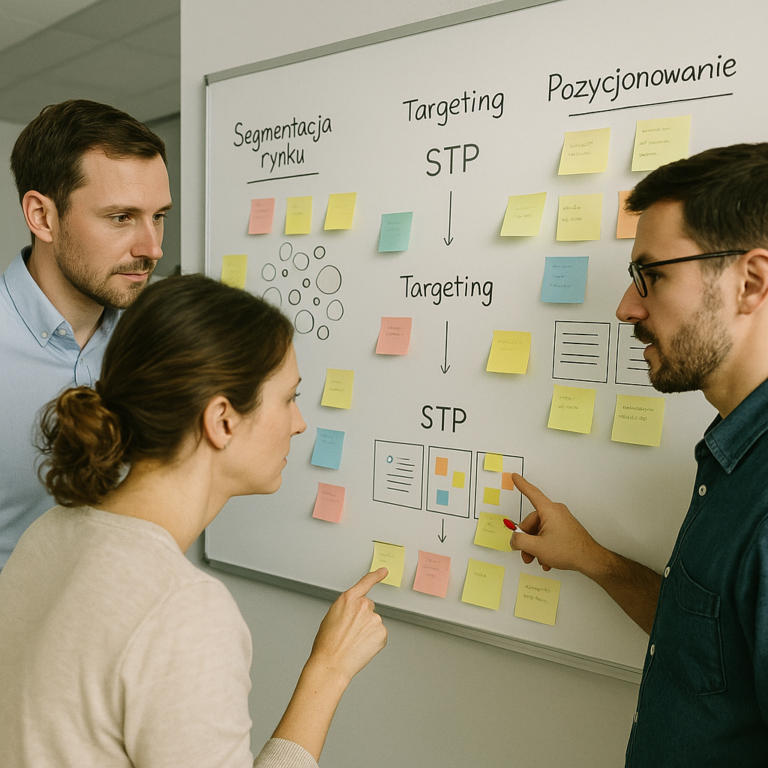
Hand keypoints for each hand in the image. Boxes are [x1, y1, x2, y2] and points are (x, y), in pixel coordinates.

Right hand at [308, 568, 387, 683]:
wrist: (332, 663)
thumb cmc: (327, 643)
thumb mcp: (331, 616)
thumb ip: (346, 609)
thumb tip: (354, 613)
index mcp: (348, 599)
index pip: (365, 583)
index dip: (376, 576)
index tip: (384, 571)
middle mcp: (363, 605)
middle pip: (368, 607)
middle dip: (362, 617)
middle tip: (350, 632)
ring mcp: (374, 618)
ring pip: (373, 622)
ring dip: (367, 630)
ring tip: (353, 642)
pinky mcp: (382, 632)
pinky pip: (379, 634)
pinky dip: (373, 641)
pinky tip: (362, 647)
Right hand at [510, 474, 602, 575]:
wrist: (590, 560)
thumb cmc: (570, 550)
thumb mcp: (537, 547)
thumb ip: (520, 541)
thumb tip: (514, 539)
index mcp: (549, 510)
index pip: (531, 493)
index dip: (521, 484)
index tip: (515, 476)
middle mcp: (556, 512)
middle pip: (532, 522)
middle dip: (527, 539)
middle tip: (526, 553)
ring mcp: (561, 520)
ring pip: (540, 530)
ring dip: (536, 546)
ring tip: (538, 558)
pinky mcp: (565, 528)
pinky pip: (548, 534)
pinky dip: (544, 546)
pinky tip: (546, 559)